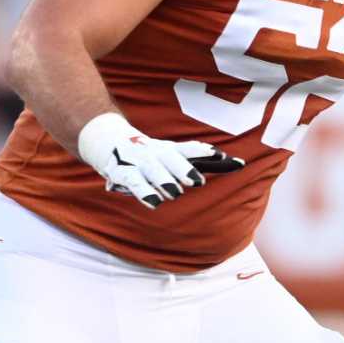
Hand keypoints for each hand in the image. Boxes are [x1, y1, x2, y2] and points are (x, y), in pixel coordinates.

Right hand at [75, 111, 244, 208]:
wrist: (108, 139)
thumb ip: (200, 160)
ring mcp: (139, 161)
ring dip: (163, 180)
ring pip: (153, 170)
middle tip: (196, 182)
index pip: (190, 149)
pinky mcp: (122, 172)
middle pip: (171, 158)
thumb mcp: (173, 155)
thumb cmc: (150, 153)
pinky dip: (144, 192)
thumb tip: (235, 162)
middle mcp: (155, 152)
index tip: (222, 156)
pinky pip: (134, 182)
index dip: (204, 152)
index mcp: (169, 149)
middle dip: (183, 169)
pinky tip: (154, 203)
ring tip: (175, 193)